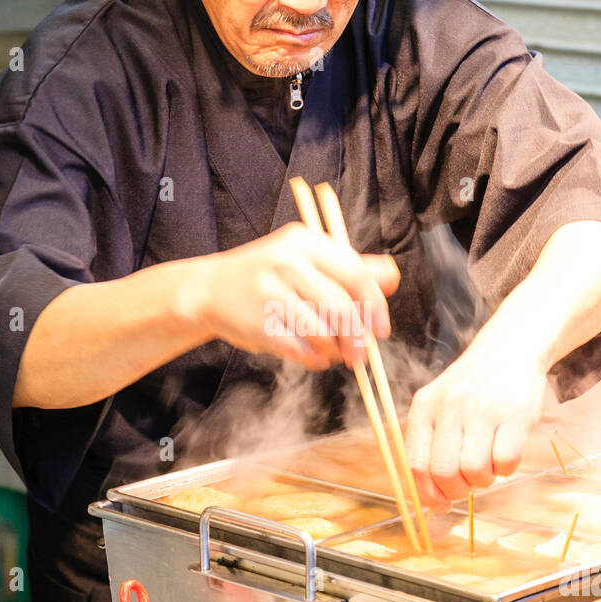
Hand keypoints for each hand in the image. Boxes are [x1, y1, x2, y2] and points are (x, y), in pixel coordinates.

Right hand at [198, 222, 399, 370]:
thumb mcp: (306, 260)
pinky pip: (299, 349)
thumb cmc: (267, 277)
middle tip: (360, 355)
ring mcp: (269, 292)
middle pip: (341, 307)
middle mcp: (287, 262)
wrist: (208, 290)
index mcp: (305, 242)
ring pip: (322, 332)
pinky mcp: (256, 322)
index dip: (375, 305)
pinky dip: (312, 360)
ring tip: (332, 354)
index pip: (356, 274)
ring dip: (333, 351)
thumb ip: (350, 267)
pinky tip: (313, 358)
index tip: (382, 329)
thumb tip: (392, 277)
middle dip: (357, 338)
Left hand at [406, 325, 547, 503]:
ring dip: (484, 480)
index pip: (416, 465)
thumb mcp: (440, 406)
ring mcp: (483, 409)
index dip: (428, 494)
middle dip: (457, 491)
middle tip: (468, 484)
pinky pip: (506, 462)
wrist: (509, 350)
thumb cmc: (472, 388)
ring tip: (488, 463)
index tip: (441, 502)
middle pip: (444, 473)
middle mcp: (450, 406)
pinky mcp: (516, 414)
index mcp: (424, 407)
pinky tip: (505, 451)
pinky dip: (507, 469)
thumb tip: (434, 503)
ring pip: (475, 471)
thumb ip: (431, 448)